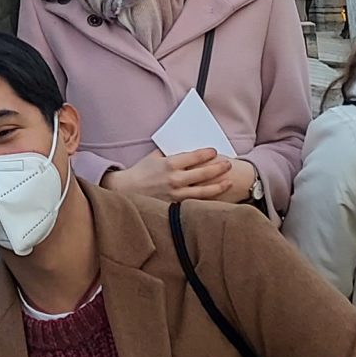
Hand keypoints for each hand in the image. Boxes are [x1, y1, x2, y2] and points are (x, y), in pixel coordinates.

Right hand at [104, 148, 240, 202]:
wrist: (126, 192)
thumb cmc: (140, 172)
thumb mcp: (154, 157)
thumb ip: (170, 153)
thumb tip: (187, 150)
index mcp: (169, 164)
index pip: (193, 157)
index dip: (206, 154)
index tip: (214, 151)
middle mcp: (174, 179)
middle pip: (202, 173)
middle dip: (218, 167)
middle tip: (228, 164)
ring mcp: (176, 194)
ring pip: (203, 190)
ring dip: (218, 185)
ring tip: (229, 181)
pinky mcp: (176, 206)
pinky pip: (196, 202)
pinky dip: (208, 199)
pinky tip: (217, 197)